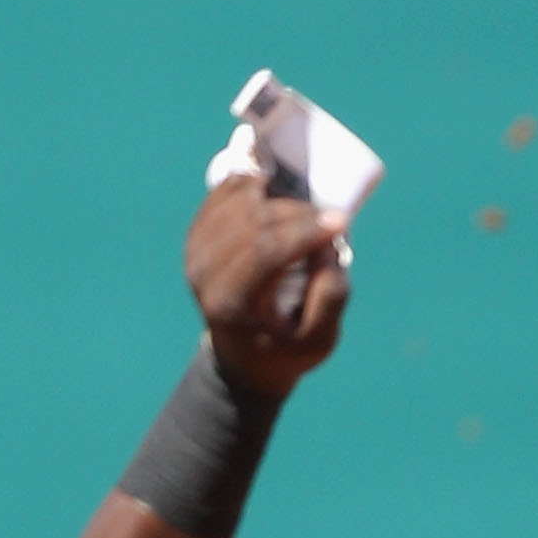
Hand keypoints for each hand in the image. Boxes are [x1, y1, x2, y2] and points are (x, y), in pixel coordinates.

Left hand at [184, 174, 351, 397]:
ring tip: (304, 216)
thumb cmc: (285, 348)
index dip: (305, 231)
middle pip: (255, 220)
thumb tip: (327, 246)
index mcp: (230, 303)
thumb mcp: (318, 341)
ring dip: (280, 196)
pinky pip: (227, 189)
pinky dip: (254, 182)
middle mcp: (203, 273)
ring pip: (241, 198)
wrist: (242, 355)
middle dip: (300, 214)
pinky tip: (273, 188)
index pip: (264, 251)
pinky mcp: (200, 231)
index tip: (342, 222)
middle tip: (329, 225)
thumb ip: (329, 298)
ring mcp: (196, 249)